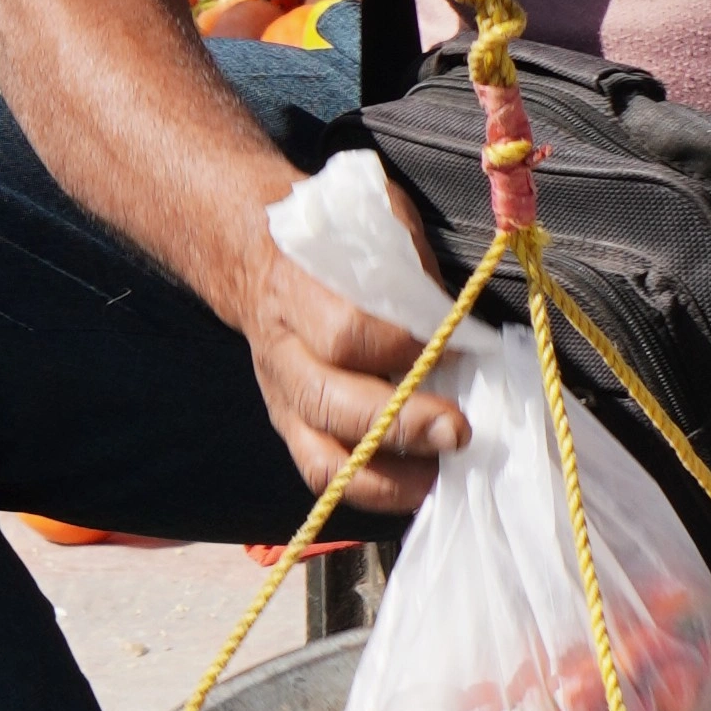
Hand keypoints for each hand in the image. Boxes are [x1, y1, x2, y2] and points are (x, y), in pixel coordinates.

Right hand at [238, 192, 465, 522]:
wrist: (250, 253)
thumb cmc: (326, 237)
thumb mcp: (371, 221)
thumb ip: (409, 271)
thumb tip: (460, 326)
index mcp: (296, 290)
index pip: (347, 331)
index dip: (409, 348)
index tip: (459, 348)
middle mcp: (282, 353)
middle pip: (332, 403)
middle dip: (402, 424)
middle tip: (458, 430)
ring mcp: (281, 398)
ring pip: (322, 458)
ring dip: (387, 479)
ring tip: (439, 475)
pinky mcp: (289, 426)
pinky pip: (324, 474)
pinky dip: (372, 489)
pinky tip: (416, 482)